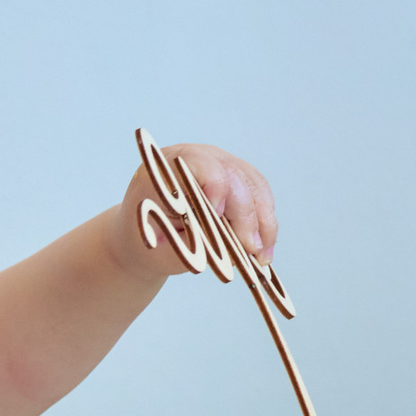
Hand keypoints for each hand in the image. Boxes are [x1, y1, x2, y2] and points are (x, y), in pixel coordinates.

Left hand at [115, 143, 276, 278]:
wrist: (148, 233)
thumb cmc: (149, 237)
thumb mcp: (160, 243)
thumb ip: (190, 242)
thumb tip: (228, 249)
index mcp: (168, 167)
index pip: (200, 163)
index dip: (215, 187)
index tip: (218, 216)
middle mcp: (200, 158)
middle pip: (234, 176)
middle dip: (245, 216)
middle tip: (249, 249)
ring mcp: (222, 165)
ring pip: (255, 187)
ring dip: (263, 223)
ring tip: (261, 257)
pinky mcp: (239, 179)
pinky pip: (261, 196)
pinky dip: (266, 224)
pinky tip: (265, 249)